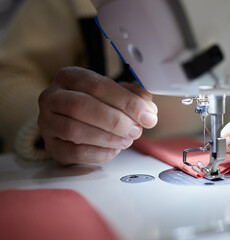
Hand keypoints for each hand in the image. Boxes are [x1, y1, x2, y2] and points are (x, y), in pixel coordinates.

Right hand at [37, 66, 157, 164]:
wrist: (76, 120)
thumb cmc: (97, 103)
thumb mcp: (116, 93)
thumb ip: (134, 97)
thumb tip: (148, 109)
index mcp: (70, 77)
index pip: (97, 85)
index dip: (126, 101)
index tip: (147, 114)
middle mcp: (52, 97)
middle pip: (80, 106)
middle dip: (114, 121)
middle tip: (136, 130)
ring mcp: (47, 122)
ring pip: (73, 130)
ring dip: (106, 137)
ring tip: (127, 140)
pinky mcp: (51, 146)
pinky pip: (73, 152)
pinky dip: (98, 153)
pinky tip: (114, 149)